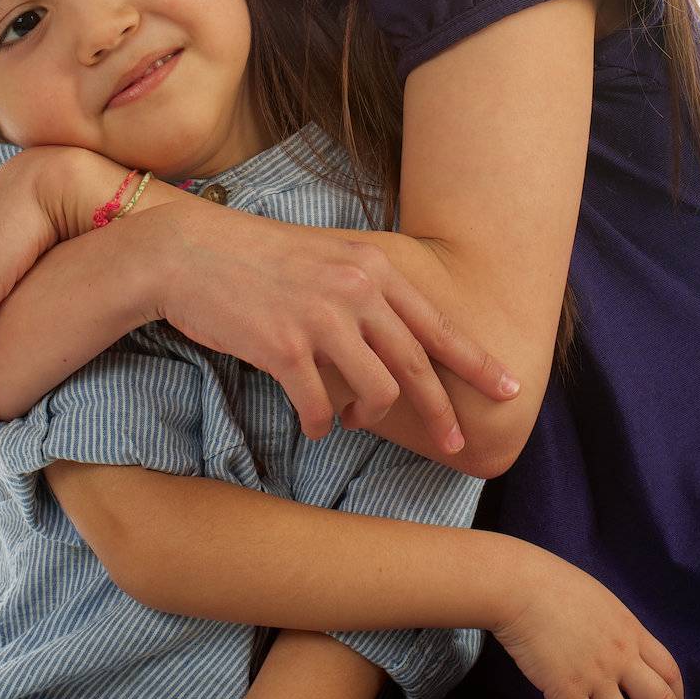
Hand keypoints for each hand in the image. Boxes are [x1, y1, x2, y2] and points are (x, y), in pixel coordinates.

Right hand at [146, 195, 518, 456]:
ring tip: (350, 417)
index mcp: (372, 265)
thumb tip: (394, 340)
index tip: (511, 390)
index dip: (477, 363)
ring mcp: (322, 318)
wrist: (188, 252)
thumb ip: (363, 289)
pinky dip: (319, 423)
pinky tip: (311, 423)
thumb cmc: (255, 257)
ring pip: (376, 392)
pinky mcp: (285, 346)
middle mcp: (356, 288)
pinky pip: (320, 407)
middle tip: (456, 445)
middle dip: (441, 412)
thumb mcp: (323, 257)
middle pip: (417, 366)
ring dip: (367, 416)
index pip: (437, 324)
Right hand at [493, 542, 690, 698]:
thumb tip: (616, 648)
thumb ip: (614, 627)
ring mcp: (596, 676)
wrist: (519, 586)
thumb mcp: (598, 599)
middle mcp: (621, 657)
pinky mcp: (568, 691)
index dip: (678, 696)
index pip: (669, 671)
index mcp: (630, 631)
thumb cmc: (551, 583)